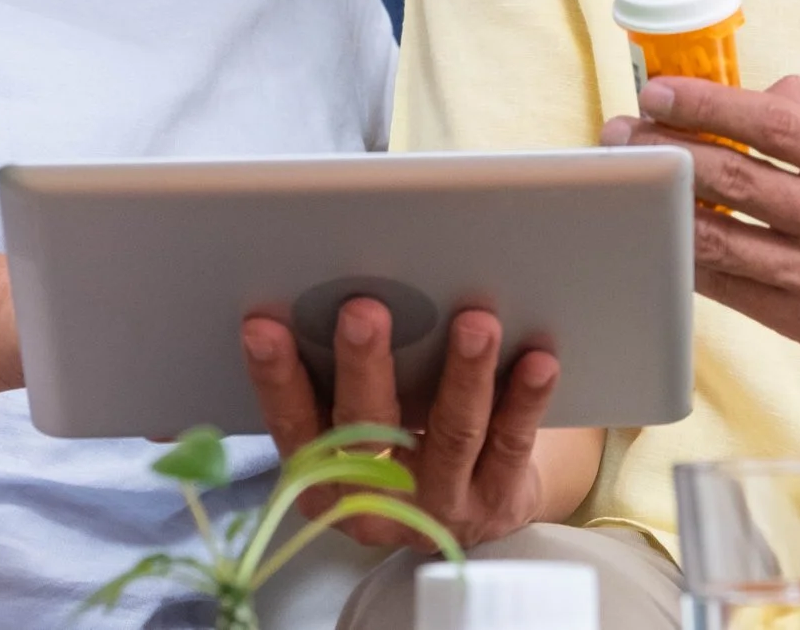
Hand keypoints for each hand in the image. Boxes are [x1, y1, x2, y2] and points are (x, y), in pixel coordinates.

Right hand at [242, 298, 558, 549]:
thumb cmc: (398, 440)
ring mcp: (440, 506)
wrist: (470, 505)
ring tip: (474, 324)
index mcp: (324, 480)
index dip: (275, 379)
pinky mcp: (497, 501)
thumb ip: (334, 380)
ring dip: (464, 375)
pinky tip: (538, 362)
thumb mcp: (354, 425)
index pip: (294, 427)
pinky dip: (525, 400)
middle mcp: (375, 501)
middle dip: (365, 368)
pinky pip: (512, 444)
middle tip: (364, 311)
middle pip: (368, 431)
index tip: (261, 326)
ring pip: (452, 434)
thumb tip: (312, 292)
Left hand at [603, 74, 799, 404]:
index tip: (659, 93)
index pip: (773, 122)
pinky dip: (689, 261)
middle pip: (734, 181)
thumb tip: (751, 97)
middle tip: (622, 135)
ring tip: (629, 182)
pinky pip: (730, 291)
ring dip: (664, 208)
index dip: (706, 105)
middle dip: (666, 153)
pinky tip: (664, 234)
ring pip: (721, 241)